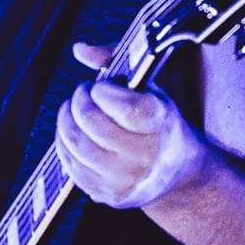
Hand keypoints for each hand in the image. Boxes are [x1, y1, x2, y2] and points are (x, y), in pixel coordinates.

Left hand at [55, 42, 206, 208]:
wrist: (179, 174)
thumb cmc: (162, 123)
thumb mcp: (152, 88)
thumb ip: (117, 61)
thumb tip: (80, 50)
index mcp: (162, 124)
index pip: (122, 106)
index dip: (102, 91)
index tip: (101, 87)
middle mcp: (146, 156)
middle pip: (90, 123)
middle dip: (78, 101)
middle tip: (82, 94)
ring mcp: (127, 179)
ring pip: (76, 144)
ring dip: (66, 121)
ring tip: (73, 111)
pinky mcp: (110, 195)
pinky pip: (72, 166)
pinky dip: (65, 145)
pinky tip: (73, 133)